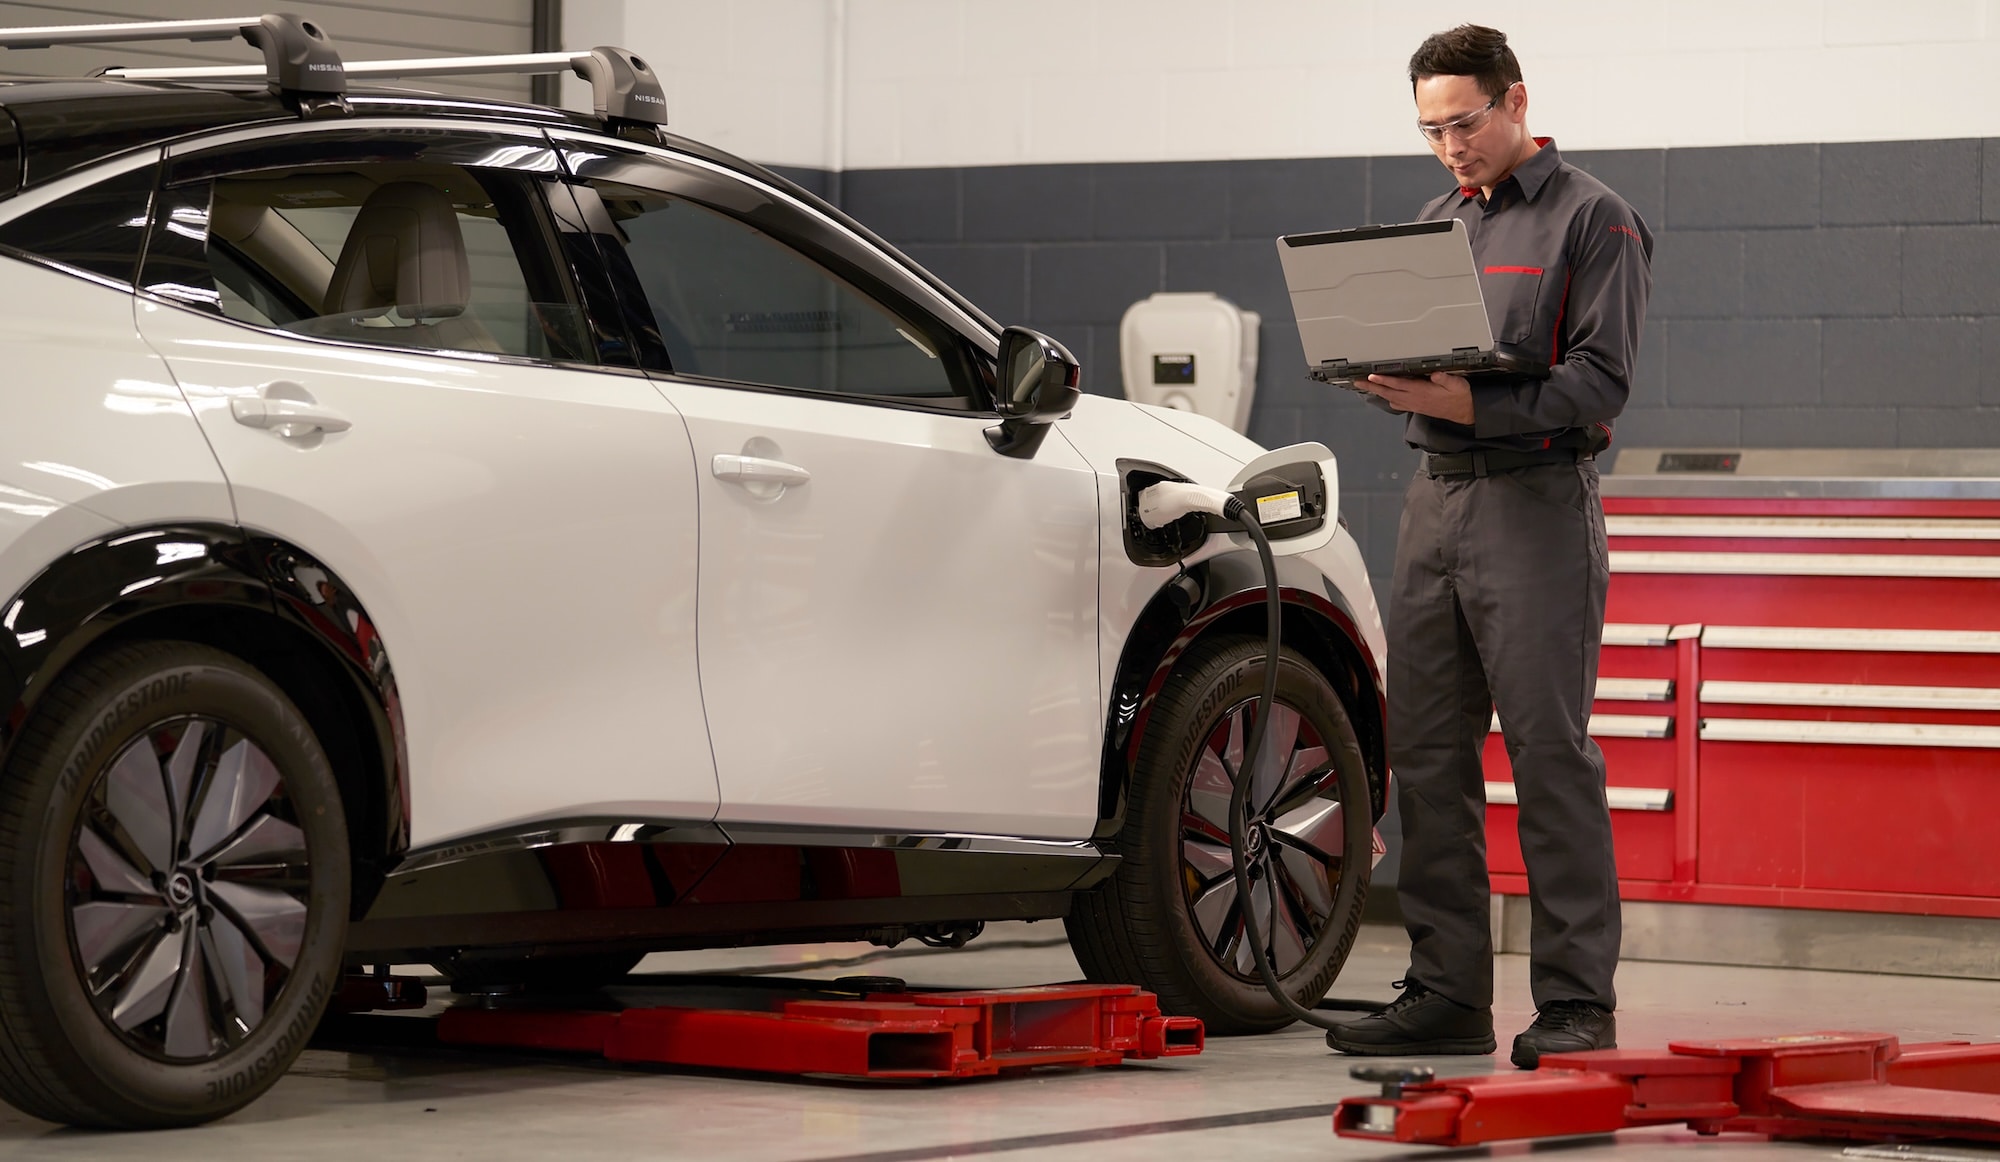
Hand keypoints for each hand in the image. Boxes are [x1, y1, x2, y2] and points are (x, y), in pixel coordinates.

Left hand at [1352, 371, 1474, 424]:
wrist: (1463, 410)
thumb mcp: (1457, 384)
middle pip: (1388, 391)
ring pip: (1390, 398)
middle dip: (1372, 386)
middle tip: (1358, 382)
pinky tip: (1383, 396)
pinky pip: (1397, 403)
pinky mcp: (1415, 407)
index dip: (1384, 380)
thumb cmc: (1459, 395)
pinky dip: (1387, 399)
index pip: (1399, 384)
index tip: (1372, 376)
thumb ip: (1445, 378)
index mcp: (1422, 391)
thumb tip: (1435, 374)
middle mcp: (1414, 398)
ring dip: (1376, 392)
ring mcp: (1413, 404)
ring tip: (1365, 387)